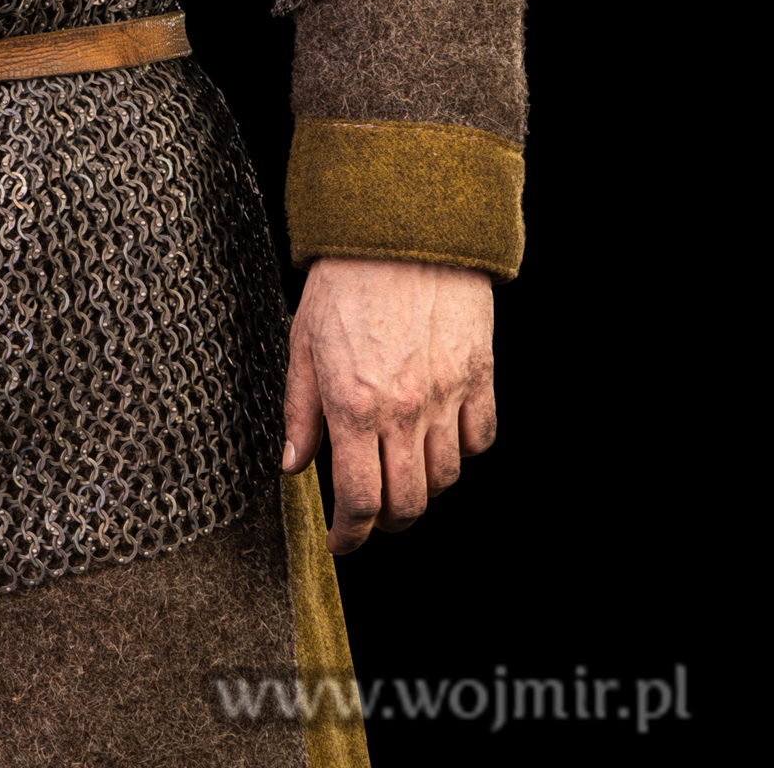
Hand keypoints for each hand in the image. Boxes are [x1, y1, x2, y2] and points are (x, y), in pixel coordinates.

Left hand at [282, 256, 495, 553]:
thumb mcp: (301, 342)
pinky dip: (462, 452)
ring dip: (422, 489)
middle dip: (385, 522)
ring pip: (445, 479)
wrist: (401, 232)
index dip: (350, 536)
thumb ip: (298, 411)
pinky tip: (439, 439)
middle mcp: (404, 411)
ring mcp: (447, 397)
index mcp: (352, 405)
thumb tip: (292, 465)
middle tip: (370, 515)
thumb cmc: (345, 280)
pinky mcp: (480, 378)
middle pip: (407, 504)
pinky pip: (480, 441)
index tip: (342, 542)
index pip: (359, 500)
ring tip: (400, 473)